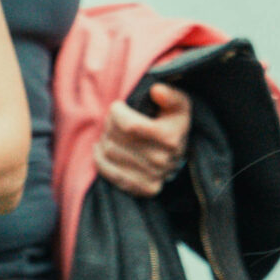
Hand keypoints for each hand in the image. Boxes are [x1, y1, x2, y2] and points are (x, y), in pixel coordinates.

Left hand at [93, 82, 192, 197]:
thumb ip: (169, 94)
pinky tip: (101, 148)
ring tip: (111, 132)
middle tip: (113, 119)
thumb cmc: (172, 122)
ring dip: (105, 138)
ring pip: (110, 153)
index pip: (129, 126)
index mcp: (170, 138)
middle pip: (117, 139)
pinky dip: (99, 159)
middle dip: (109, 124)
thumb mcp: (177, 104)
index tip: (118, 106)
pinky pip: (110, 172)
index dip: (116, 112)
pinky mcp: (144, 189)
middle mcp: (162, 160)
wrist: (179, 152)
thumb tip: (156, 90)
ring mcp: (153, 177)